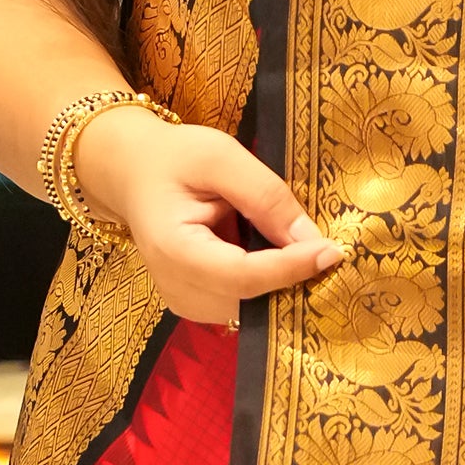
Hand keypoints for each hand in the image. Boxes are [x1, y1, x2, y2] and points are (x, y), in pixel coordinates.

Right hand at [73, 104, 346, 330]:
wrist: (132, 173)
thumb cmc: (174, 159)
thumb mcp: (220, 157)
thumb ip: (265, 196)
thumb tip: (312, 239)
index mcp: (174, 250)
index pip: (243, 275)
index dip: (291, 267)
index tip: (332, 251)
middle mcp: (176, 288)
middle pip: (250, 298)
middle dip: (291, 278)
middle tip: (325, 247)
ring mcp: (184, 303)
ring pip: (250, 307)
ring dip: (279, 282)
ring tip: (290, 243)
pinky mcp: (196, 305)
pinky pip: (243, 304)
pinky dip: (265, 284)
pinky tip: (270, 254)